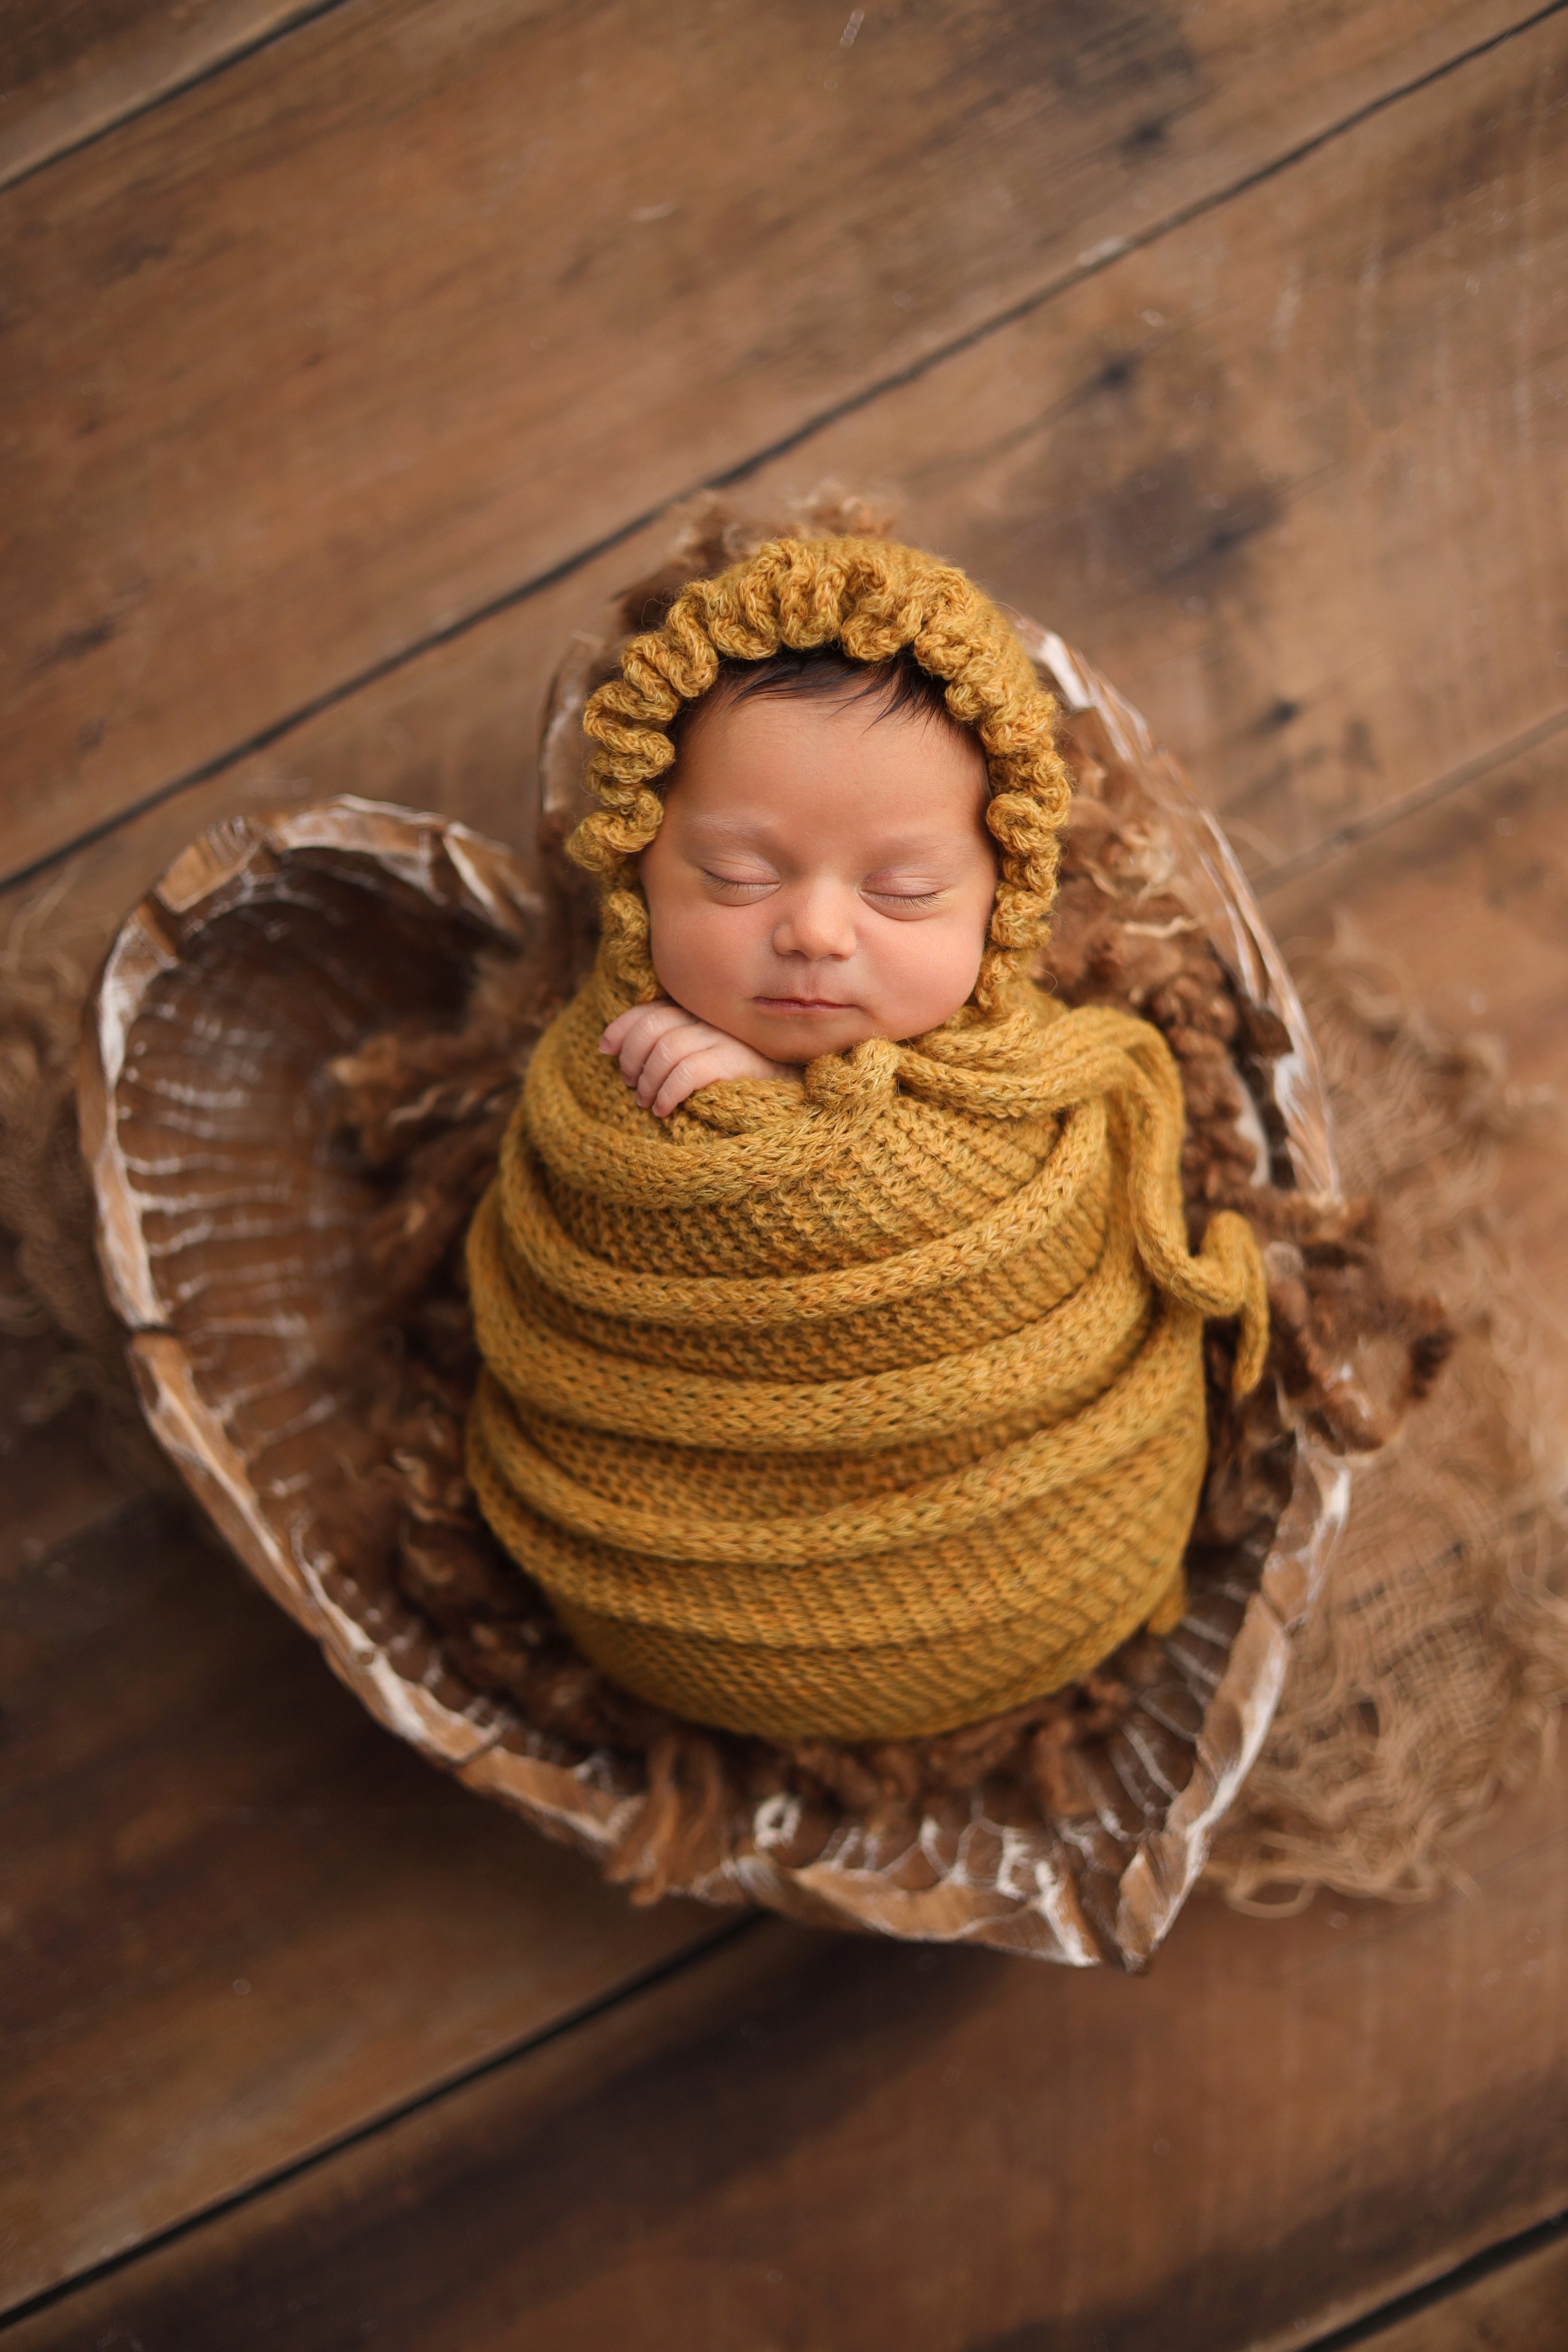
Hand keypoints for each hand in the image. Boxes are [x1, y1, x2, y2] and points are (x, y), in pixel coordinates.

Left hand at [599, 1002, 794, 1116]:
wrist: (795, 1086)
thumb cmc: (741, 1073)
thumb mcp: (705, 1051)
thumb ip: (672, 1043)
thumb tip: (619, 1055)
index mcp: (699, 1010)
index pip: (648, 1009)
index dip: (620, 1028)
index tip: (605, 1050)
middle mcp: (709, 1016)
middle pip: (652, 1028)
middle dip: (631, 1058)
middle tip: (630, 1084)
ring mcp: (723, 1036)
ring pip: (666, 1050)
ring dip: (647, 1081)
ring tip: (646, 1103)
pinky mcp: (734, 1060)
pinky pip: (687, 1071)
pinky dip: (667, 1091)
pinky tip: (663, 1108)